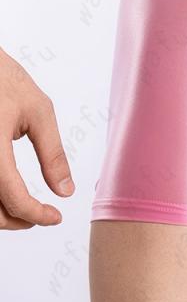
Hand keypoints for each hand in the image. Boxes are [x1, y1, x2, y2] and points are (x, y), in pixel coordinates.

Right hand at [0, 47, 73, 229]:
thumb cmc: (6, 80)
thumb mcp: (39, 112)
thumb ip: (53, 154)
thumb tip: (66, 192)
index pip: (12, 196)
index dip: (36, 214)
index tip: (56, 217)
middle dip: (17, 220)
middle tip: (43, 217)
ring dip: (1, 214)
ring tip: (27, 209)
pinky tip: (8, 194)